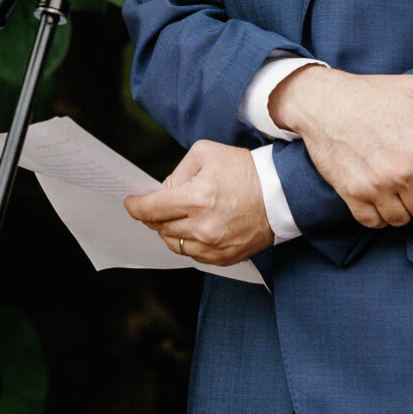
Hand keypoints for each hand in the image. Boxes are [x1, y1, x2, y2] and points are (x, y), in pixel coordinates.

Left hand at [123, 140, 273, 265]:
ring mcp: (214, 247)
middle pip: (160, 228)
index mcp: (196, 198)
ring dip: (170, 230)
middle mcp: (203, 227)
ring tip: (181, 215)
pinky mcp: (224, 258)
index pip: (151, 209)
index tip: (131, 202)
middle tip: (156, 205)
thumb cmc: (244, 170)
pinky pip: (193, 255)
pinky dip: (189, 242)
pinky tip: (197, 227)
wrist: (281, 194)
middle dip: (153, 216)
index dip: (135, 206)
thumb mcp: (205, 154)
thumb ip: (177, 173)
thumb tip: (161, 193)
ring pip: (174, 244)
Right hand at [268, 67, 412, 227]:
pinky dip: (378, 216)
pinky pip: (373, 222)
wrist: (322, 101)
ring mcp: (375, 186)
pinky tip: (378, 199)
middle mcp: (401, 172)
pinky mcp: (351, 193)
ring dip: (403, 210)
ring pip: (402, 220)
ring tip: (398, 192)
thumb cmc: (370, 94)